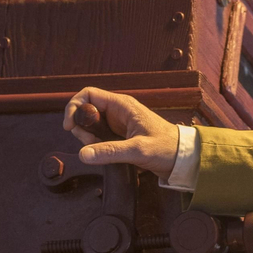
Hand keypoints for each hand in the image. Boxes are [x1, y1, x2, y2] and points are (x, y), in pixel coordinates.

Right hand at [62, 88, 179, 179]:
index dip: (74, 106)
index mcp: (122, 105)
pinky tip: (105, 154)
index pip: (89, 94)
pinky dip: (96, 145)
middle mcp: (118, 111)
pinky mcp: (119, 135)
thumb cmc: (167, 148)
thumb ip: (111, 151)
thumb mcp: (138, 149)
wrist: (183, 158)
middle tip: (89, 143)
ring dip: (88, 138)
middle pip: (86, 110)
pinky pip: (99, 136)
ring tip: (100, 150)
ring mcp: (118, 123)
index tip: (69, 125)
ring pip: (91, 125)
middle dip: (81, 127)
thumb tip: (84, 154)